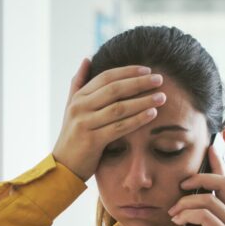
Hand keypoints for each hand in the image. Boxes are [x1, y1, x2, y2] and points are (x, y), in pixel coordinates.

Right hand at [51, 58, 167, 181]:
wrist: (63, 167)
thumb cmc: (72, 137)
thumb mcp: (71, 108)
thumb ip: (78, 83)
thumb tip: (87, 59)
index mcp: (78, 97)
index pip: (106, 77)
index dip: (128, 71)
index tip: (147, 70)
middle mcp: (80, 107)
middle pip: (115, 89)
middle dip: (139, 83)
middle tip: (159, 79)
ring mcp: (85, 123)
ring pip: (119, 108)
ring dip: (143, 101)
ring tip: (161, 97)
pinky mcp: (92, 141)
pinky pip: (119, 127)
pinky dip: (137, 120)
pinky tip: (152, 114)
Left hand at [167, 135, 224, 225]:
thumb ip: (204, 220)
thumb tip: (185, 205)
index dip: (219, 162)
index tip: (208, 147)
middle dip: (200, 177)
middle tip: (180, 185)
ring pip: (210, 200)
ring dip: (186, 203)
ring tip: (172, 213)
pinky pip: (206, 217)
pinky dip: (188, 215)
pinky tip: (177, 221)